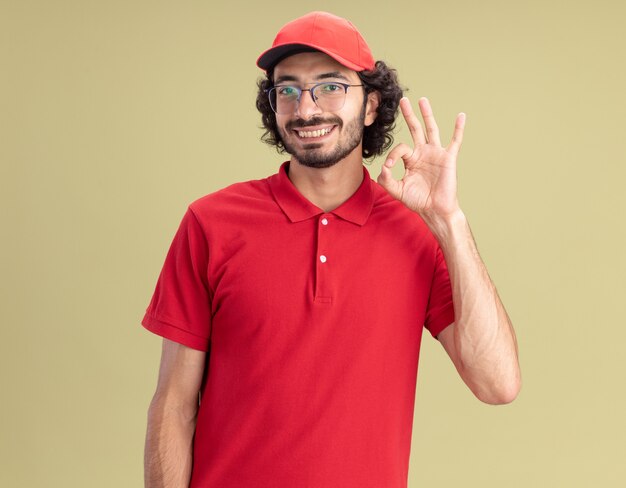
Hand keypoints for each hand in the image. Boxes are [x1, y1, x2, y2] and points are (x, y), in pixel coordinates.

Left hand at [377, 97, 465, 219]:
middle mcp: (423, 153)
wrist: (434, 210)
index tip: (389, 166)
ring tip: (422, 100)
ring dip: (427, 114)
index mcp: (411, 159)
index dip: (392, 155)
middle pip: (415, 129)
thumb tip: (382, 166)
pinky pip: (455, 140)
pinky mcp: (448, 158)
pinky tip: (461, 116)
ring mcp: (436, 154)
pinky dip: (458, 128)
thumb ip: (386, 179)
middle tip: (403, 100)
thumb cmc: (418, 201)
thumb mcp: (397, 190)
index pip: (400, 148)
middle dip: (408, 115)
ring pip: (431, 129)